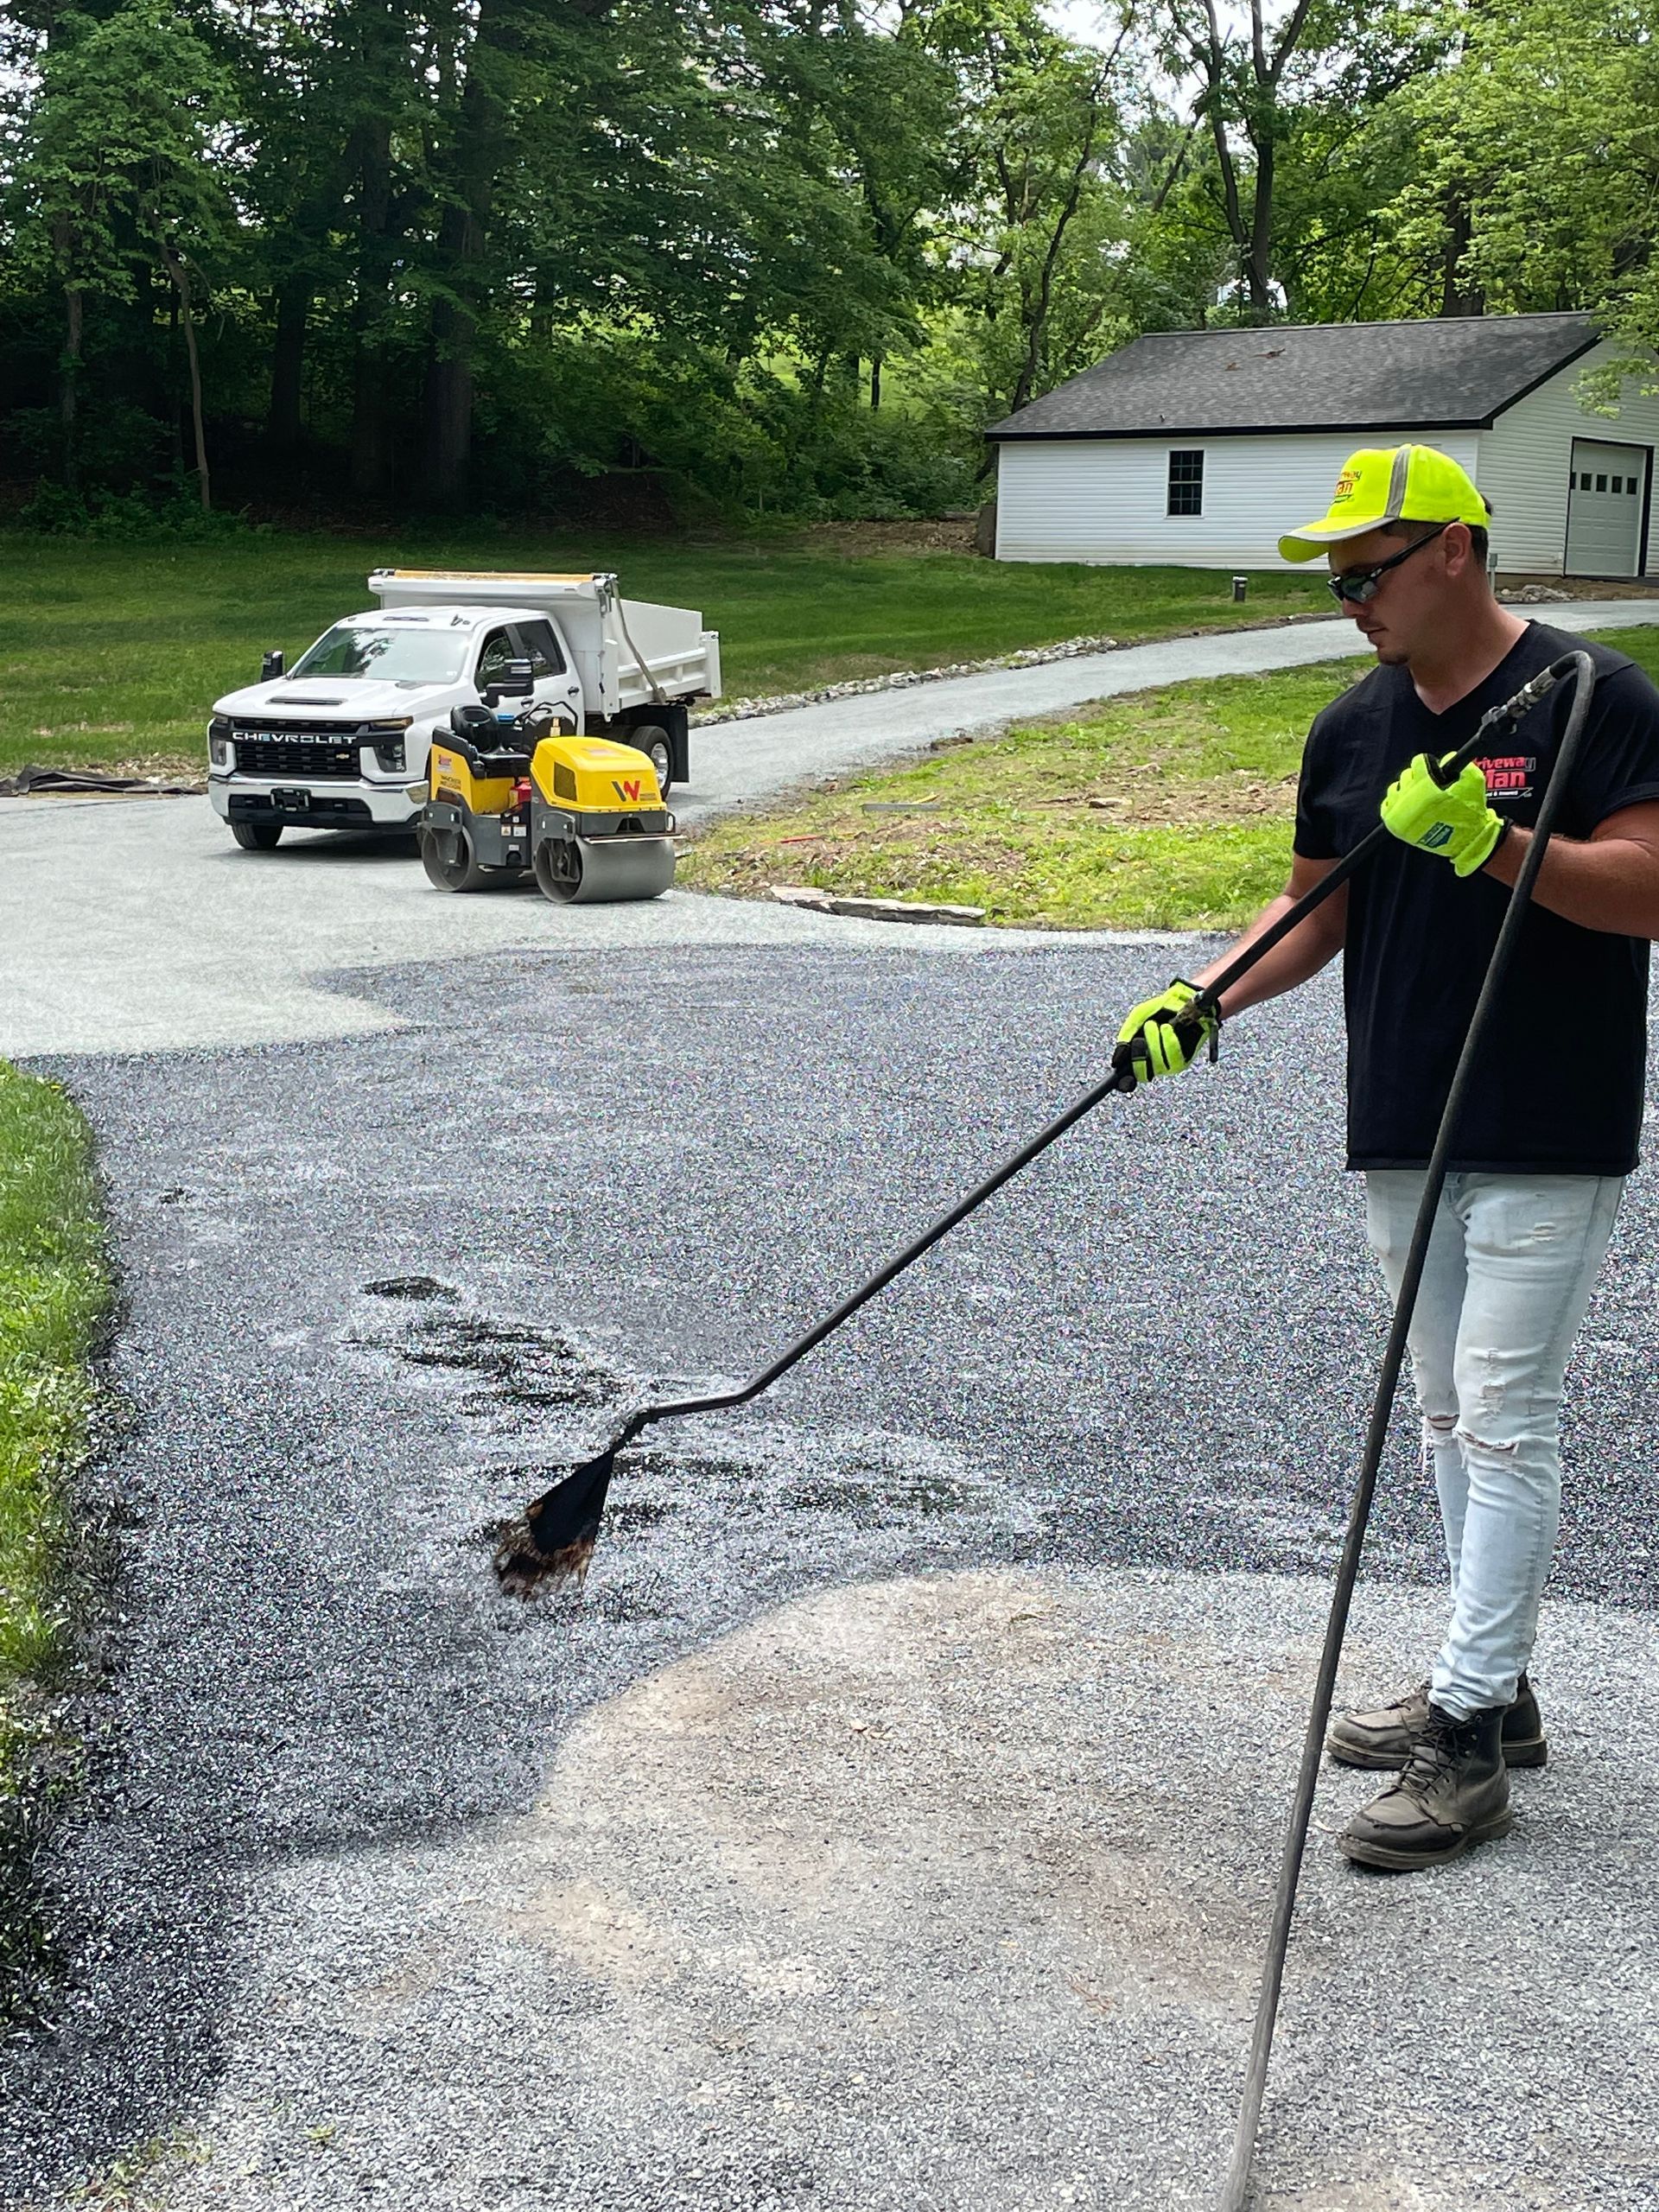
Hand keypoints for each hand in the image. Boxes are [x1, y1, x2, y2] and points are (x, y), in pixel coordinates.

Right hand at [1113, 978, 1219, 1085]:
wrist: (1183, 998)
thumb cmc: (1160, 1009)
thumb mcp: (1137, 1018)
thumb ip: (1125, 1037)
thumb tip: (1116, 1061)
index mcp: (1139, 1056)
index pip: (1129, 1078)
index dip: (1124, 1083)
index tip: (1120, 1077)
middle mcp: (1154, 1063)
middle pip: (1142, 1075)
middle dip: (1138, 1058)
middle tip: (1138, 1040)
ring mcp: (1170, 1063)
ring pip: (1158, 1066)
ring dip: (1153, 1044)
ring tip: (1152, 1025)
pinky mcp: (1185, 1058)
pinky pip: (1174, 1059)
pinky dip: (1168, 1043)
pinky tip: (1166, 1028)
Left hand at [1381, 754, 1506, 877]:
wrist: (1464, 839)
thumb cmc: (1469, 811)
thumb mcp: (1473, 780)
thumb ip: (1458, 763)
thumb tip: (1445, 758)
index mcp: (1426, 785)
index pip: (1418, 762)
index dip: (1427, 764)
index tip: (1432, 769)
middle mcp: (1410, 797)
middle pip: (1406, 775)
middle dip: (1418, 777)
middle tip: (1428, 785)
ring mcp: (1401, 811)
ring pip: (1395, 789)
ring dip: (1406, 789)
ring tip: (1418, 796)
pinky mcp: (1395, 824)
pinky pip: (1386, 805)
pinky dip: (1395, 802)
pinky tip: (1406, 804)